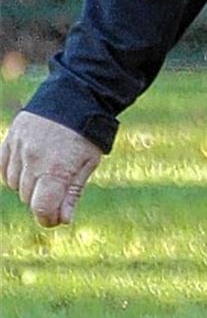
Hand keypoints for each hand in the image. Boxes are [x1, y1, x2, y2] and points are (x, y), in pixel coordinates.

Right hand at [0, 111, 103, 226]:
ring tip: (45, 171)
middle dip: (42, 199)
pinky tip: (28, 167)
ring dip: (28, 185)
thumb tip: (63, 220)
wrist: (74, 97)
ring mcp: (19, 147)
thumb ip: (72, 194)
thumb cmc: (85, 135)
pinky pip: (4, 168)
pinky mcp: (11, 137)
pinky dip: (14, 172)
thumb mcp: (87, 165)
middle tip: (57, 188)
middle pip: (28, 197)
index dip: (48, 219)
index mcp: (56, 169)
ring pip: (15, 184)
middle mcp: (33, 159)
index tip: (54, 219)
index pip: (41, 208)